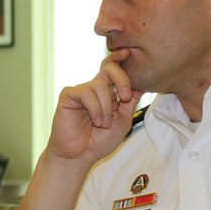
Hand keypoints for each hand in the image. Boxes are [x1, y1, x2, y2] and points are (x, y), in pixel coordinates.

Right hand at [46, 49, 142, 165]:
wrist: (80, 155)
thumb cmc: (100, 140)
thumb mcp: (123, 120)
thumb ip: (130, 102)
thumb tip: (141, 84)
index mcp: (108, 92)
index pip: (114, 69)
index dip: (120, 59)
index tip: (129, 53)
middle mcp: (95, 88)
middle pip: (110, 68)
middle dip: (122, 80)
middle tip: (125, 97)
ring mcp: (81, 91)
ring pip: (100, 85)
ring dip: (106, 107)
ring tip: (103, 123)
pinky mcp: (69, 95)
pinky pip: (86, 93)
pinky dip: (95, 108)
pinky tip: (95, 121)